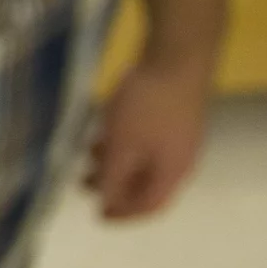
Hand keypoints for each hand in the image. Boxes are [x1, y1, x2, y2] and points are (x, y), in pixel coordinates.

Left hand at [84, 57, 211, 220]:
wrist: (177, 52)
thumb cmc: (148, 105)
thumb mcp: (123, 145)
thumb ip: (113, 178)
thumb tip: (106, 204)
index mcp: (173, 171)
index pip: (150, 206)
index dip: (123, 214)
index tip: (97, 215)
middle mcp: (182, 157)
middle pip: (148, 183)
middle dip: (115, 185)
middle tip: (84, 183)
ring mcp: (181, 133)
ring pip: (145, 158)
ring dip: (117, 161)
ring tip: (88, 154)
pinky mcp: (175, 111)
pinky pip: (147, 138)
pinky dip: (125, 141)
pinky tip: (105, 127)